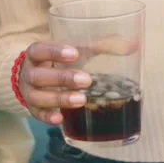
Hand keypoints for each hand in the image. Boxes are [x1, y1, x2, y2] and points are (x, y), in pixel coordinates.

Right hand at [18, 36, 138, 124]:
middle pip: (39, 76)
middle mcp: (29, 73)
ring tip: (81, 100)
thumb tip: (135, 43)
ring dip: (59, 99)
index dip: (55, 51)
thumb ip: (103, 45)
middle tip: (86, 80)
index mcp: (37, 53)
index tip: (75, 53)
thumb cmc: (61, 60)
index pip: (40, 49)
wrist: (35, 76)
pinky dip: (48, 118)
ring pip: (38, 97)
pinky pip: (37, 115)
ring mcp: (29, 93)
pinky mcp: (33, 109)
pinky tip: (61, 119)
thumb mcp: (78, 49)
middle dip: (62, 78)